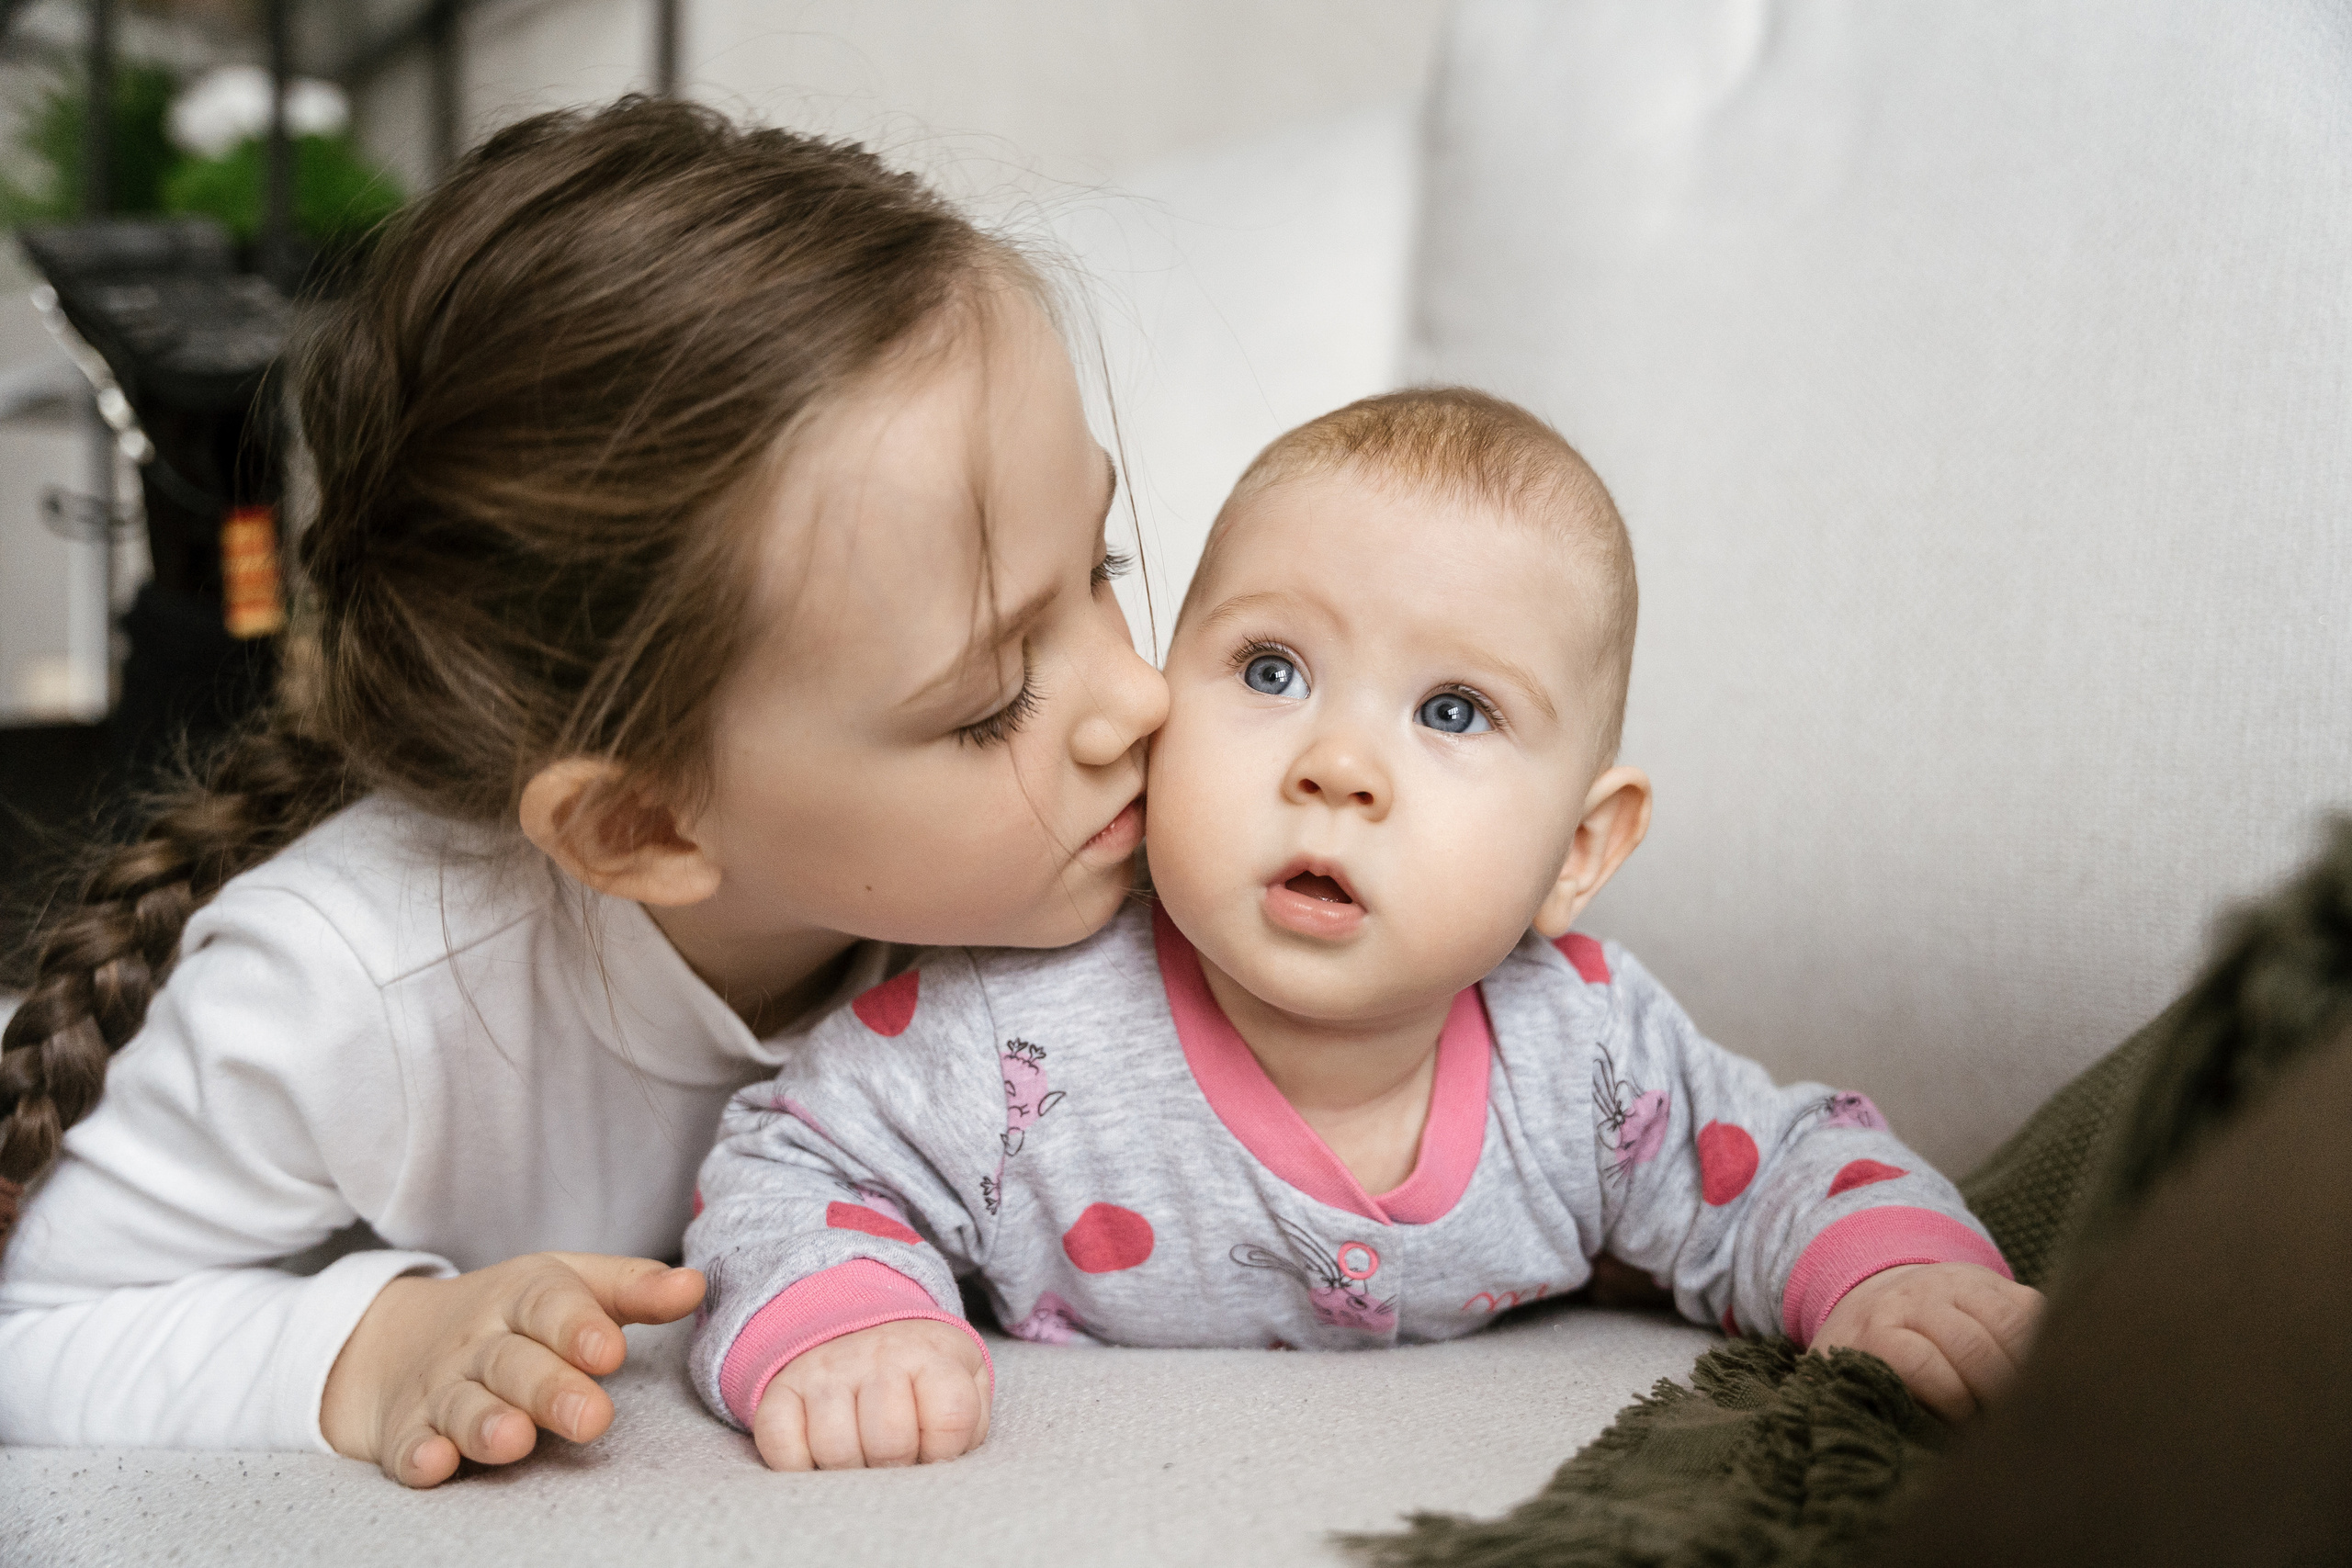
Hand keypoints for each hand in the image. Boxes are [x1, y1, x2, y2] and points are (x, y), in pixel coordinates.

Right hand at [320, 1252, 704, 1486]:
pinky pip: (408, 1446)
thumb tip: (696, 1285)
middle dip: (550, 1389)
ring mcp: (439, 1389)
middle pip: (514, 1364)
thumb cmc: (516, 1317)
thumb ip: (634, 1290)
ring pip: (463, 1406)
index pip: (551, 1305)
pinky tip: (434, 1461)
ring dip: (486, 1423)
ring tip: (515, 1439)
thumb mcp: (572, 1286)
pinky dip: (418, 1454)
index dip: (579, 1326)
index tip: (611, 1352)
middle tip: (591, 1416)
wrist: (399, 1339)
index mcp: (524, 1297)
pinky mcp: (404, 1432)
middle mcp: (480, 1342)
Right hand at [753, 1319, 989, 1469]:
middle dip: (895, 1468)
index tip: (934, 1448)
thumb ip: (967, 1426)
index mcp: (931, 1353)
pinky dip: (798, 1467)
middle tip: (893, 1460)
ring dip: (848, 1471)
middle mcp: (877, 1354)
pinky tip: (818, 1456)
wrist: (862, 1327)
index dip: (944, 1451)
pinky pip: (780, 1446)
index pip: (951, 1418)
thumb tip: (941, 1469)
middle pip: (890, 1442)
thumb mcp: (964, 1384)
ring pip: (835, 1451)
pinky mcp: (780, 1388)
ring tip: (859, 1456)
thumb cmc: (921, 1377)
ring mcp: (824, 1368)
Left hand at [1812, 1261, 2043, 1420]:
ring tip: (2033, 1408)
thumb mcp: (1850, 1381)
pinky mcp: (1994, 1282)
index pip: (1920, 1362)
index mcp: (1877, 1329)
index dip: (1951, 1403)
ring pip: (2008, 1325)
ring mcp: (1957, 1285)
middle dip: (1997, 1393)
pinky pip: (2032, 1309)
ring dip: (2027, 1372)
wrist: (1878, 1298)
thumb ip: (1871, 1408)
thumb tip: (1906, 1454)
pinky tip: (2047, 1375)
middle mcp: (1916, 1299)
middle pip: (1971, 1346)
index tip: (1967, 1435)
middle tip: (2011, 1429)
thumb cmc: (1870, 1360)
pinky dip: (2046, 1343)